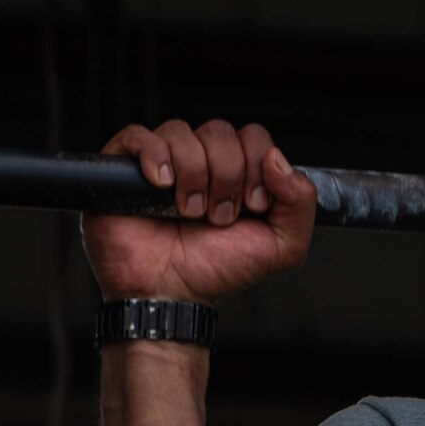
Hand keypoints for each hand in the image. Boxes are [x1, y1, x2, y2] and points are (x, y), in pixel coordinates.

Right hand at [81, 120, 317, 305]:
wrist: (171, 294)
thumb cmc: (217, 270)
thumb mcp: (283, 246)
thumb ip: (301, 202)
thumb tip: (278, 159)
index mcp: (237, 172)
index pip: (253, 136)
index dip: (256, 166)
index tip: (252, 206)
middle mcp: (201, 161)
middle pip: (219, 131)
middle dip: (226, 176)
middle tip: (218, 216)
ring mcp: (163, 162)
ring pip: (181, 132)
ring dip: (193, 174)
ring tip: (189, 212)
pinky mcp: (124, 168)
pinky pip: (139, 135)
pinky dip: (155, 156)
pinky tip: (162, 185)